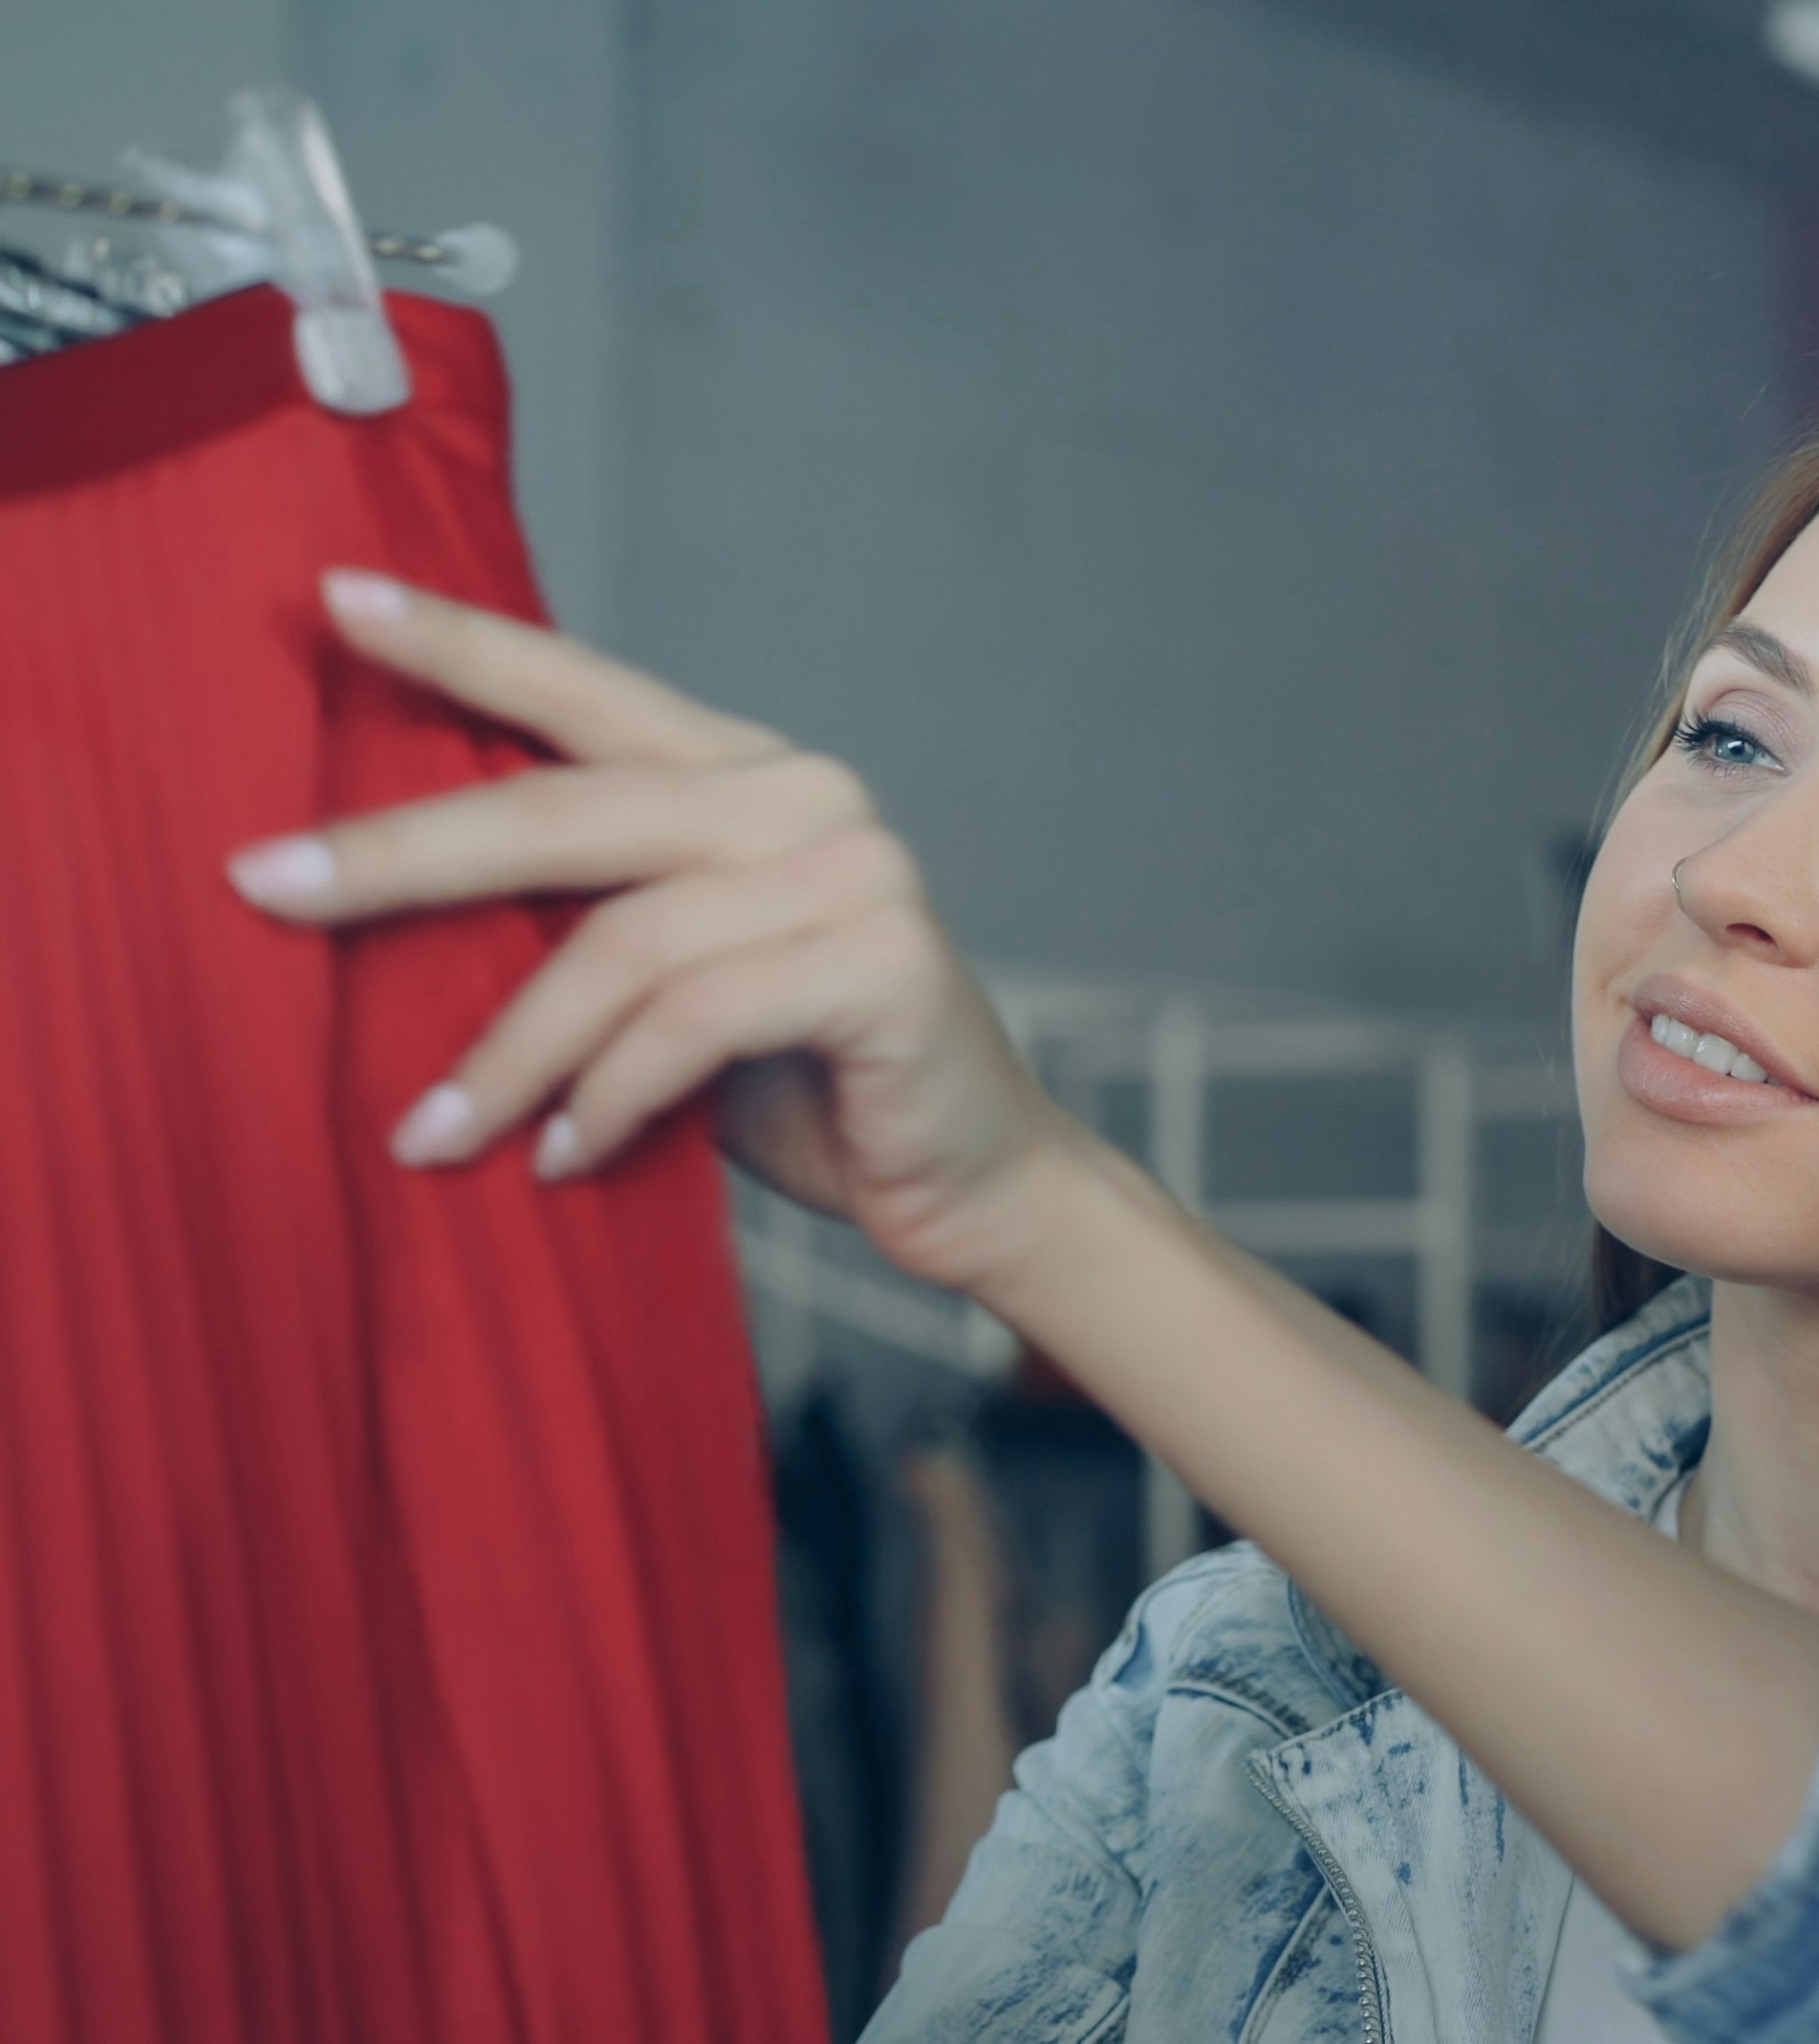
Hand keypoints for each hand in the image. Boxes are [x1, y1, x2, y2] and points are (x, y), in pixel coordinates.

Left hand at [227, 567, 1088, 1295]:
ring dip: (511, 1054)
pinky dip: (608, 1097)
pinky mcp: (881, 963)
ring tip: (434, 1135)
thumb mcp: (672, 988)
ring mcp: (856, 872)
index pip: (587, 693)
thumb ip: (589, 921)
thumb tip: (389, 907)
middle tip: (264, 884)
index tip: (337, 602)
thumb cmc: (809, 1090)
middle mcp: (808, 796)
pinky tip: (566, 1158)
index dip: (464, 645)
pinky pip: (691, 1020)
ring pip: (620, 940)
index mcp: (751, 777)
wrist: (977, 1188)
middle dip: (401, 852)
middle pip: (566, 809)